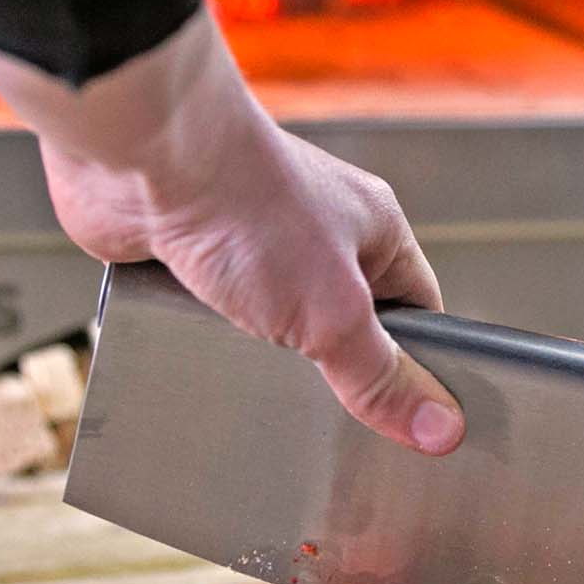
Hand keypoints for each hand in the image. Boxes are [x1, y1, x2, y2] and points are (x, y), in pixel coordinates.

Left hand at [0, 10, 463, 455]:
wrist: (142, 155)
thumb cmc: (247, 203)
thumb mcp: (334, 314)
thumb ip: (381, 376)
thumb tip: (441, 428)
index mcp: (373, 230)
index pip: (418, 310)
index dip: (419, 365)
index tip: (411, 417)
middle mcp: (316, 230)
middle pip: (342, 322)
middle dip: (329, 366)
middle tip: (325, 414)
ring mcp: (252, 239)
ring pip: (271, 323)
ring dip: (258, 351)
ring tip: (252, 380)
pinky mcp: (193, 251)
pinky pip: (211, 313)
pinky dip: (202, 334)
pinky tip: (197, 350)